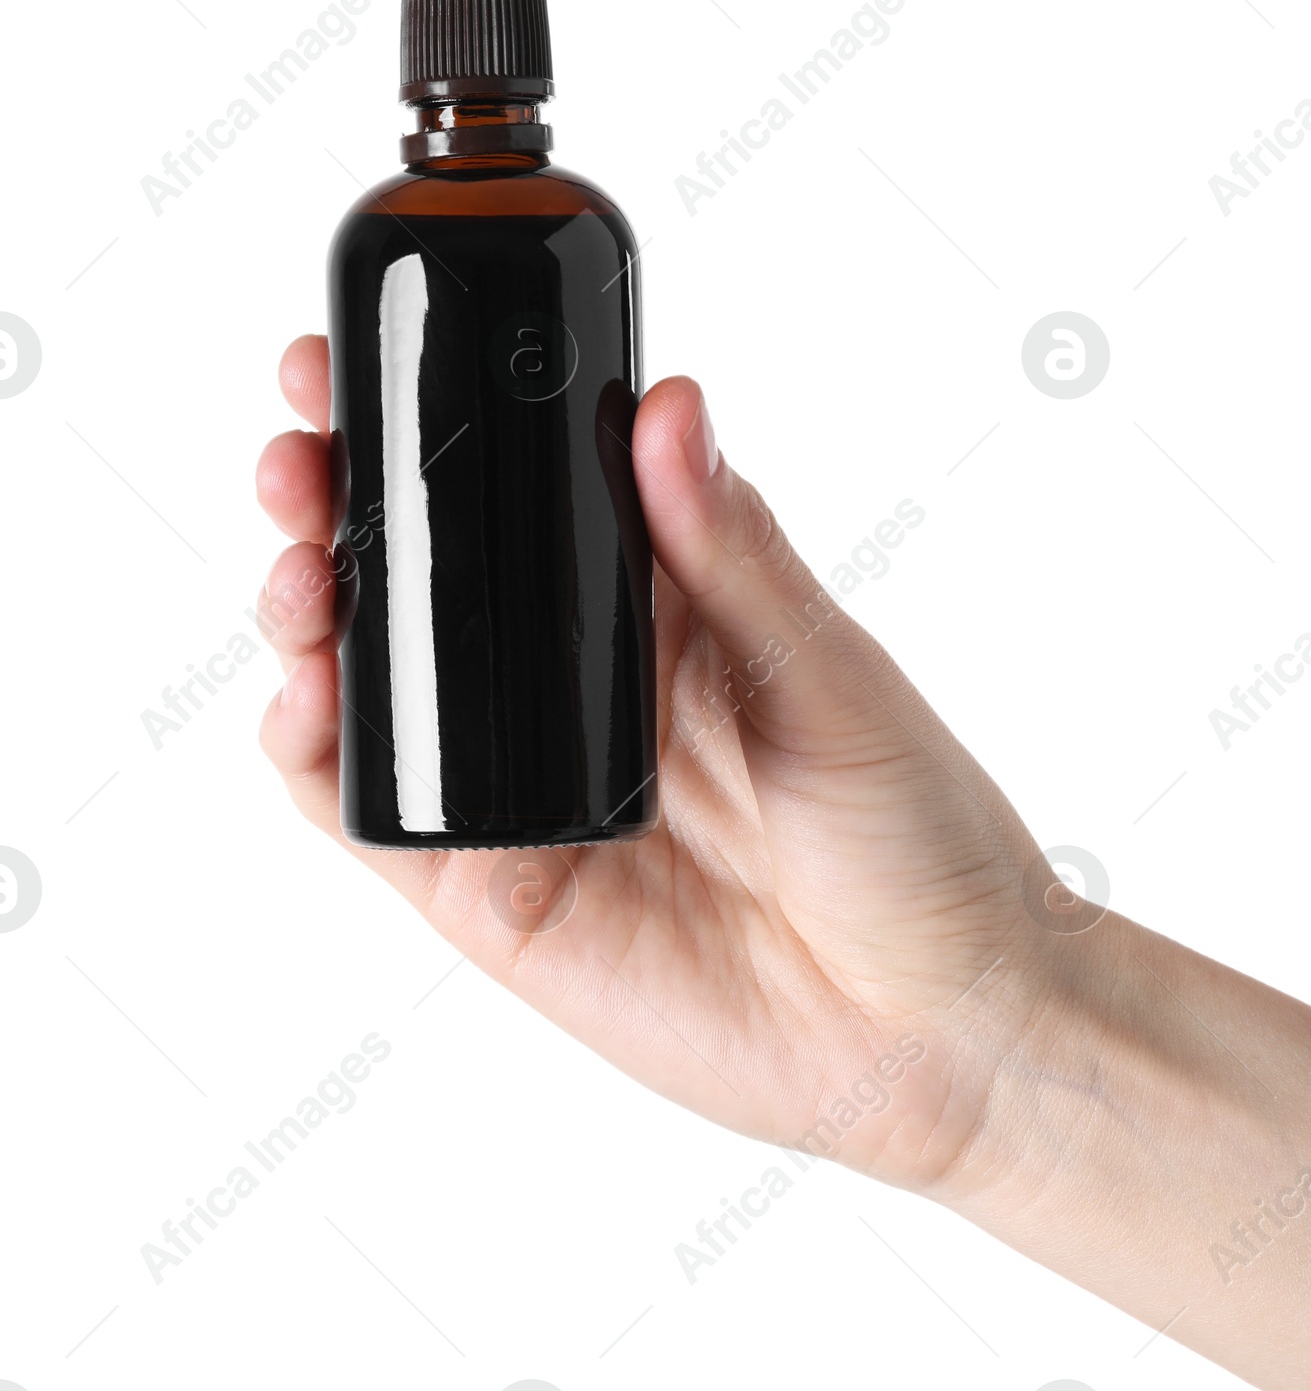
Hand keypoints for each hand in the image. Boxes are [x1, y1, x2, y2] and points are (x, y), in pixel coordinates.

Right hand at [256, 334, 1059, 1192]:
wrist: (931, 1027)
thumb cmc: (914, 837)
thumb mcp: (827, 674)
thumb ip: (733, 554)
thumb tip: (669, 407)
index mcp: (660, 608)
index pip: (522, 494)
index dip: (436, 428)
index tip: (367, 364)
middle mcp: (578, 685)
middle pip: (427, 575)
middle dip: (343, 503)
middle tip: (301, 455)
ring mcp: (527, 785)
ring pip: (381, 682)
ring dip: (311, 614)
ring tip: (299, 569)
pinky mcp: (493, 889)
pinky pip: (376, 813)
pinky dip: (318, 755)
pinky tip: (307, 703)